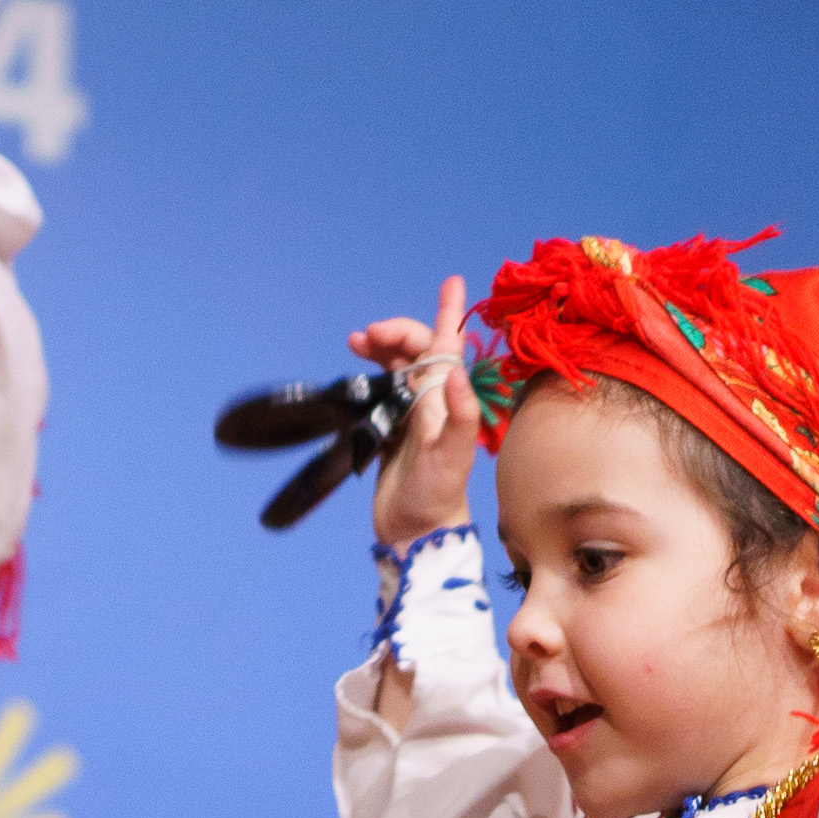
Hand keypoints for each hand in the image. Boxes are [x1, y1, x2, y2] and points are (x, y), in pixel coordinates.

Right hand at [353, 277, 480, 547]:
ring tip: (357, 343)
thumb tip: (452, 373)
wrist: (416, 536)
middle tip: (367, 336)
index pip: (448, 348)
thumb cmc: (438, 499)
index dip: (448, 314)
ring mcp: (410, 415)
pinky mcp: (389, 432)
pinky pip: (381, 390)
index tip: (451, 281)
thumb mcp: (454, 459)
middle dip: (394, 332)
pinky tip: (358, 370)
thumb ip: (461, 417)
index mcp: (447, 401)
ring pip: (396, 366)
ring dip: (379, 349)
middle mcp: (431, 402)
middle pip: (415, 350)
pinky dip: (370, 373)